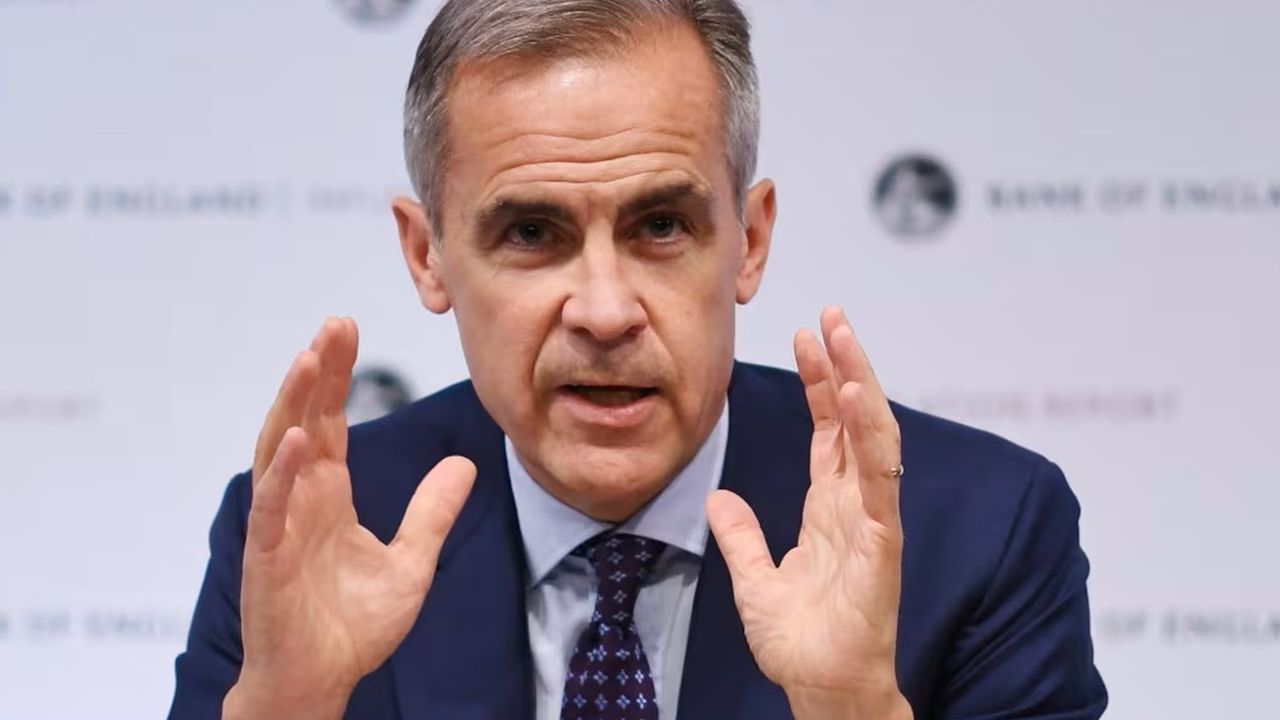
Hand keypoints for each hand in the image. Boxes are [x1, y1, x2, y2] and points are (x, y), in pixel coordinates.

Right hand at [223, 318, 475, 719]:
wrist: (320, 683)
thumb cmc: (353, 628)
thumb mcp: (412, 562)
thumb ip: (432, 512)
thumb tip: (465, 465)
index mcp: (327, 496)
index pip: (330, 422)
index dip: (337, 377)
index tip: (348, 329)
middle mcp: (299, 500)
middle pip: (304, 421)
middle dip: (317, 371)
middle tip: (335, 322)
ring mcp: (279, 526)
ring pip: (280, 452)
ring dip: (293, 405)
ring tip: (309, 358)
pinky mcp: (267, 559)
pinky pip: (271, 508)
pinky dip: (282, 473)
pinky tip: (299, 438)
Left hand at [706, 307, 910, 719]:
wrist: (821, 689)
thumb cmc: (801, 643)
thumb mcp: (754, 579)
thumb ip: (741, 536)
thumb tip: (718, 498)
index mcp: (831, 509)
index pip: (830, 431)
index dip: (821, 383)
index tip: (807, 336)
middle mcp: (856, 505)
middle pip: (854, 420)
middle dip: (844, 364)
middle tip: (829, 313)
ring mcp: (872, 520)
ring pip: (873, 436)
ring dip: (859, 381)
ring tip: (842, 334)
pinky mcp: (881, 542)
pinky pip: (878, 479)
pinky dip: (869, 435)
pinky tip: (854, 395)